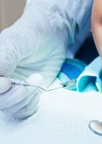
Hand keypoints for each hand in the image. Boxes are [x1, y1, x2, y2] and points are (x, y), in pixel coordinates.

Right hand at [0, 0, 73, 117]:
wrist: (54, 33)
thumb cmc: (33, 32)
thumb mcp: (16, 41)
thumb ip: (4, 59)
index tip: (7, 83)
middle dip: (14, 95)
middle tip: (32, 80)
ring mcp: (12, 89)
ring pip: (10, 108)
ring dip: (26, 98)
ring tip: (37, 78)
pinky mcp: (27, 94)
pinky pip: (24, 111)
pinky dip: (31, 105)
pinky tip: (38, 91)